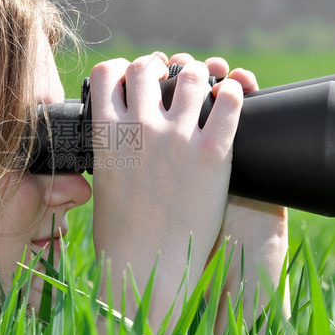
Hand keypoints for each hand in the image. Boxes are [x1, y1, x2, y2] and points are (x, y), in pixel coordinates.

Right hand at [89, 52, 244, 326]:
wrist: (147, 268)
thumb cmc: (120, 238)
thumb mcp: (101, 185)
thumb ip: (109, 153)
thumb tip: (114, 143)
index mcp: (106, 134)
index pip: (106, 73)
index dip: (121, 69)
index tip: (132, 77)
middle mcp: (138, 127)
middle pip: (148, 66)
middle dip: (159, 67)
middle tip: (171, 78)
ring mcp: (175, 138)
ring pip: (191, 75)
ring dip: (197, 75)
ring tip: (204, 87)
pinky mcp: (211, 154)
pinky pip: (228, 102)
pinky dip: (232, 93)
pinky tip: (232, 99)